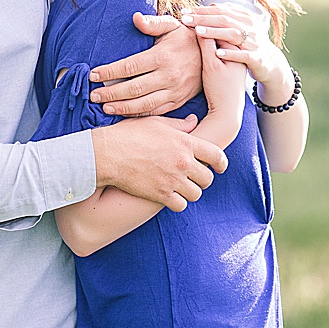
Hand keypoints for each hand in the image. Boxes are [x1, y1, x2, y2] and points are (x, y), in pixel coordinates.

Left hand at [89, 13, 202, 116]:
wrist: (213, 54)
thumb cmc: (187, 38)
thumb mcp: (172, 25)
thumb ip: (153, 23)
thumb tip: (135, 18)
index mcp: (163, 56)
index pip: (129, 67)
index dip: (109, 72)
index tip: (93, 75)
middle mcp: (169, 76)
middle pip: (133, 89)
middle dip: (110, 93)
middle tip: (93, 95)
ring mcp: (175, 91)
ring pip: (144, 104)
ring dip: (122, 107)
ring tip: (105, 107)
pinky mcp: (179, 100)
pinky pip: (156, 111)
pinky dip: (139, 114)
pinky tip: (125, 113)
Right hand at [91, 114, 227, 211]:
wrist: (107, 154)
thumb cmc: (129, 135)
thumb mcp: (157, 123)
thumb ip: (179, 125)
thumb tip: (194, 122)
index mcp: (186, 143)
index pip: (217, 156)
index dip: (221, 163)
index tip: (219, 167)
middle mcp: (183, 162)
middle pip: (208, 178)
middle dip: (203, 179)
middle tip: (194, 177)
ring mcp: (172, 180)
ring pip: (196, 194)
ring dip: (191, 192)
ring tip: (182, 188)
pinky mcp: (160, 194)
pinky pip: (181, 205)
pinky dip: (178, 203)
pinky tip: (171, 197)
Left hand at [183, 3, 294, 105]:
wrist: (269, 64)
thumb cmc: (249, 45)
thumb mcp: (240, 29)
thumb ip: (228, 17)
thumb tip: (212, 5)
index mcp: (246, 18)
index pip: (221, 10)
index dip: (202, 10)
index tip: (184, 10)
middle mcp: (251, 28)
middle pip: (225, 19)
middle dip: (204, 18)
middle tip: (185, 19)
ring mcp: (255, 43)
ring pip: (233, 34)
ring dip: (215, 32)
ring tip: (198, 31)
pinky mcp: (257, 58)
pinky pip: (244, 55)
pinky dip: (231, 53)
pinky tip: (218, 53)